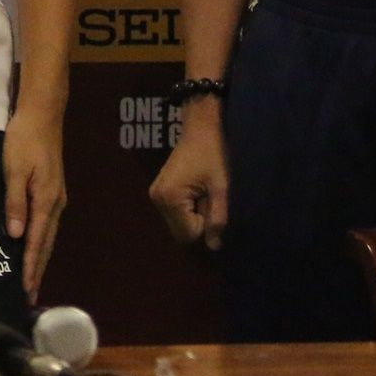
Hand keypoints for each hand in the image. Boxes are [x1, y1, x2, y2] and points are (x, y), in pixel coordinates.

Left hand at [3, 102, 66, 302]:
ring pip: (49, 236)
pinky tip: (35, 248)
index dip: (30, 265)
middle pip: (46, 243)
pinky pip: (48, 225)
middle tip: (30, 295)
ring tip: (32, 279)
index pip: (36, 240)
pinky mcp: (52, 192)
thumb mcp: (14, 169)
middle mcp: (55, 203)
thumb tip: (15, 234)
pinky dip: (42, 242)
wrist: (42, 116)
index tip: (25, 288)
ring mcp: (56, 198)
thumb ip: (14, 202)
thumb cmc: (24, 140)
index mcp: (45, 200)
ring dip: (40, 258)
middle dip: (38, 269)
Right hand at [148, 114, 227, 250]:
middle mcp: (158, 199)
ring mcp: (155, 195)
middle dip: (198, 221)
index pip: (190, 234)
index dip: (206, 224)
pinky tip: (194, 190)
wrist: (199, 129)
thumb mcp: (220, 187)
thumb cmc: (213, 155)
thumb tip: (214, 247)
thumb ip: (217, 218)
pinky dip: (186, 208)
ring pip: (178, 223)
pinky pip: (174, 213)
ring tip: (201, 191)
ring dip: (193, 214)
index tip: (211, 201)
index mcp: (171, 198)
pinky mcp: (158, 191)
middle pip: (181, 232)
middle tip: (207, 197)